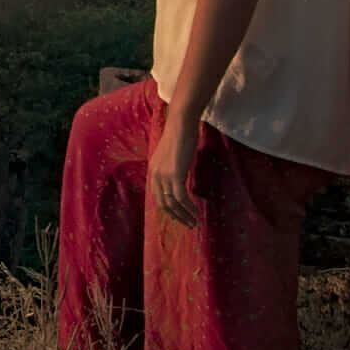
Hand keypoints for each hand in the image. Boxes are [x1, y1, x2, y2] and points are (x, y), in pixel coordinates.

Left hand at [148, 110, 200, 227]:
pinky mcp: (175, 175)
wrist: (180, 125)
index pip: (158, 197)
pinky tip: (196, 212)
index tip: (179, 217)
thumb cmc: (179, 137)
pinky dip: (188, 207)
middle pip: (163, 203)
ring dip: (184, 215)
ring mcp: (164, 176)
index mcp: (153, 172)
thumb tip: (178, 179)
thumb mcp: (171, 156)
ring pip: (172, 203)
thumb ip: (171, 169)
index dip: (168, 210)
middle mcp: (155, 176)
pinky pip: (181, 198)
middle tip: (188, 224)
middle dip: (176, 216)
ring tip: (194, 222)